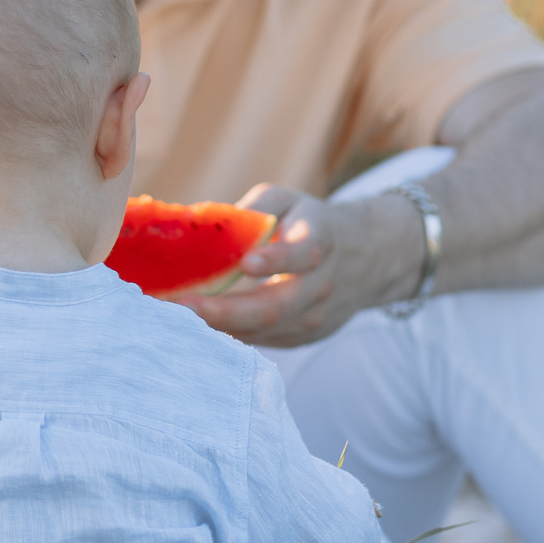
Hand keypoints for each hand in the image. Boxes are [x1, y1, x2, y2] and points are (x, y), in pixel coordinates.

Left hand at [180, 186, 417, 347]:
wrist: (366, 259)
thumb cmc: (310, 224)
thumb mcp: (289, 201)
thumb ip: (256, 207)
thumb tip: (210, 222)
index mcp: (319, 242)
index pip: (304, 253)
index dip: (277, 259)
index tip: (246, 263)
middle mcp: (320, 285)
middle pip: (276, 307)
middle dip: (227, 311)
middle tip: (183, 307)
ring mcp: (314, 318)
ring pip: (264, 330)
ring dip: (220, 327)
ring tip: (177, 319)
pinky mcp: (302, 338)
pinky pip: (262, 341)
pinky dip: (230, 335)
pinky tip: (197, 328)